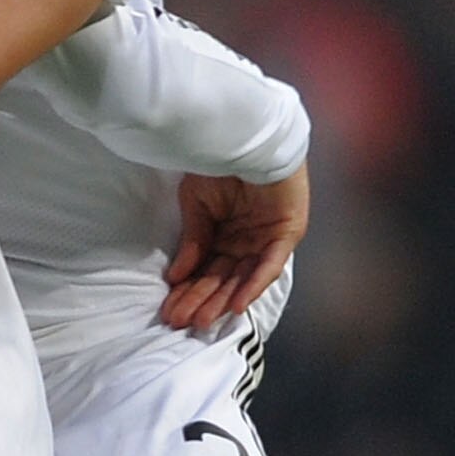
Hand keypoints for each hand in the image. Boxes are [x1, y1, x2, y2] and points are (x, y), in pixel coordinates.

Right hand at [160, 163, 307, 334]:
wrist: (246, 133)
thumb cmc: (220, 161)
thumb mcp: (196, 203)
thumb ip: (193, 240)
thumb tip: (176, 276)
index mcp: (225, 232)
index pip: (204, 269)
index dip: (187, 290)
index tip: (168, 309)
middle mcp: (246, 240)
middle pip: (222, 278)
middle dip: (201, 301)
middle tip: (179, 322)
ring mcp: (267, 238)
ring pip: (242, 278)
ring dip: (222, 299)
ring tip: (201, 320)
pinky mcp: (286, 233)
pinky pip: (269, 265)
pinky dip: (252, 285)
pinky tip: (235, 305)